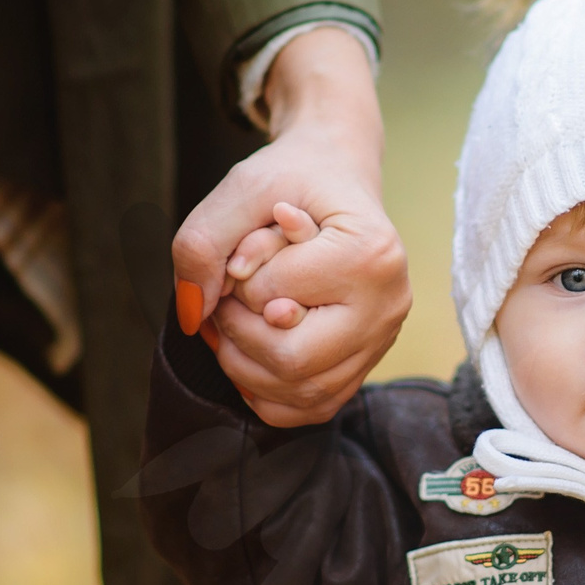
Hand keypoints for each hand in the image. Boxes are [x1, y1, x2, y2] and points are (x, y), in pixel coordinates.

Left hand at [169, 27, 410, 426]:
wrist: (336, 176)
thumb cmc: (292, 177)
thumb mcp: (240, 187)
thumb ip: (205, 242)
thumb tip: (196, 314)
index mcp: (369, 252)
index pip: (273, 297)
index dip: (237, 281)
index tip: (242, 251)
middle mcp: (388, 304)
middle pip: (292, 361)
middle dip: (238, 335)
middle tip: (227, 300)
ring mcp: (383, 339)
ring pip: (301, 392)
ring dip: (246, 367)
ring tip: (236, 322)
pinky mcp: (368, 362)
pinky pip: (314, 407)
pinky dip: (270, 393)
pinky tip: (253, 355)